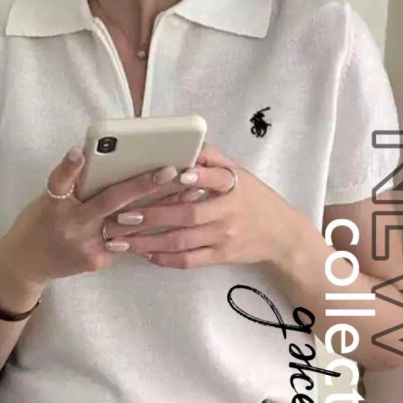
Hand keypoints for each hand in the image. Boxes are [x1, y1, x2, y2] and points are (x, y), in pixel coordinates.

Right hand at [0, 146, 180, 288]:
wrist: (25, 264)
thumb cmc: (40, 222)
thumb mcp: (48, 199)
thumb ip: (74, 185)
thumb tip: (103, 159)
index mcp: (54, 204)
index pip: (61, 181)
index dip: (70, 167)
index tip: (80, 152)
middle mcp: (71, 224)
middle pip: (109, 202)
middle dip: (142, 186)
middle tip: (170, 171)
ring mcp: (86, 246)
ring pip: (128, 224)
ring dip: (160, 207)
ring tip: (188, 192)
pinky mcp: (97, 261)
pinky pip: (126, 242)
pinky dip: (149, 228)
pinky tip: (176, 218)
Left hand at [101, 144, 306, 268]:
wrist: (281, 234)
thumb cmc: (253, 198)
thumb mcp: (240, 173)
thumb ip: (213, 160)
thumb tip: (186, 142)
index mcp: (233, 185)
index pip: (216, 178)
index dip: (198, 176)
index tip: (176, 173)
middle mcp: (228, 211)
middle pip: (187, 215)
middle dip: (152, 216)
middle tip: (121, 216)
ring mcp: (224, 237)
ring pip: (182, 241)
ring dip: (149, 241)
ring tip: (121, 240)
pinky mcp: (221, 257)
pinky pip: (190, 260)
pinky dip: (166, 259)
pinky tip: (145, 254)